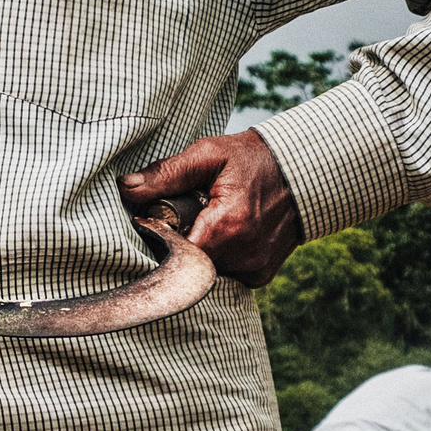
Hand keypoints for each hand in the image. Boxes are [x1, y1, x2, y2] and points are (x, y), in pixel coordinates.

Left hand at [117, 130, 304, 288]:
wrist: (304, 171)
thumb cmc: (253, 158)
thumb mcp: (208, 154)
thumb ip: (166, 173)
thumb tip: (126, 188)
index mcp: (227, 227)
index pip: (175, 254)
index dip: (160, 242)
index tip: (156, 223)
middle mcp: (243, 256)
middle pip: (189, 265)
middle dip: (179, 246)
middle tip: (183, 219)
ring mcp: (254, 269)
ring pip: (206, 272)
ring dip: (199, 253)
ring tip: (206, 223)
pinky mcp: (261, 275)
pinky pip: (226, 274)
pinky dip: (219, 259)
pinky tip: (224, 235)